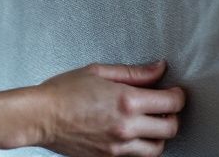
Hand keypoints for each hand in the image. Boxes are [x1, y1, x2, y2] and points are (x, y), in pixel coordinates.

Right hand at [33, 61, 185, 156]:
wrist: (40, 117)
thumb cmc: (63, 92)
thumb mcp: (98, 72)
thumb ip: (134, 72)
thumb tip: (158, 69)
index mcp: (126, 101)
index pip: (171, 103)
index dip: (178, 95)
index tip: (175, 92)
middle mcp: (127, 126)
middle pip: (171, 128)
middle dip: (173, 116)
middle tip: (165, 107)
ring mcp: (119, 146)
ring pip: (158, 147)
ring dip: (159, 134)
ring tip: (150, 122)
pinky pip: (137, 156)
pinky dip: (141, 146)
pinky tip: (133, 133)